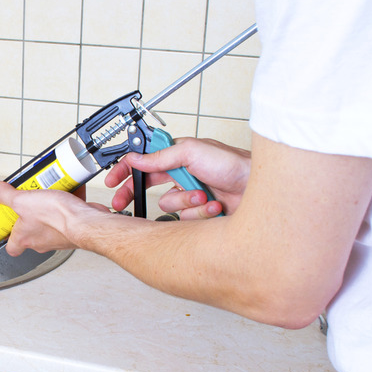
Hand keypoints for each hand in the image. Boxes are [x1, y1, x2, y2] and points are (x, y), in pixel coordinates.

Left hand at [0, 181, 111, 255]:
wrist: (86, 222)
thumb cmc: (57, 218)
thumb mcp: (23, 200)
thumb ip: (6, 195)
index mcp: (25, 238)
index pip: (12, 247)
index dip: (8, 238)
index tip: (7, 227)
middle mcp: (42, 241)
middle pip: (32, 232)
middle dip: (32, 216)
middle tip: (30, 201)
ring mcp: (59, 237)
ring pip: (51, 224)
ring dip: (51, 210)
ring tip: (49, 193)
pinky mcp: (74, 231)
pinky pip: (69, 218)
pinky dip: (69, 205)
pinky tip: (68, 192)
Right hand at [105, 138, 250, 218]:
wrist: (258, 188)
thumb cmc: (234, 164)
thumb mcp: (193, 151)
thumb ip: (161, 156)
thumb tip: (137, 158)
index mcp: (177, 156)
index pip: (143, 162)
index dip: (125, 170)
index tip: (112, 181)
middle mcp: (182, 175)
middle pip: (148, 187)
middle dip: (137, 194)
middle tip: (122, 203)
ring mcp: (190, 194)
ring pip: (169, 206)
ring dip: (186, 202)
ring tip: (204, 196)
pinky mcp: (200, 212)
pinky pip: (186, 220)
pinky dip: (200, 214)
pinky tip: (214, 206)